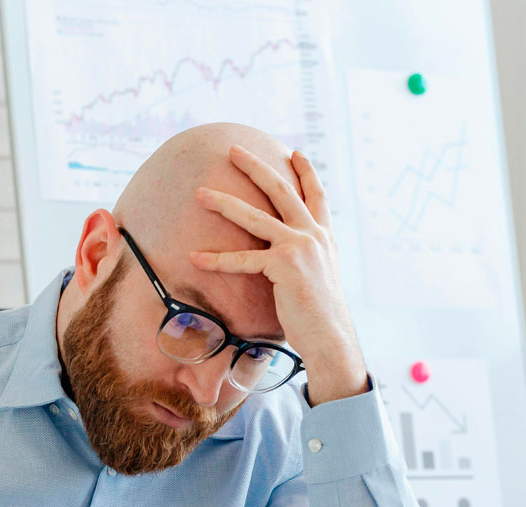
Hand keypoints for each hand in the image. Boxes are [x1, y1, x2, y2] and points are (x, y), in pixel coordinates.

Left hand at [188, 145, 367, 403]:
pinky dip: (217, 260)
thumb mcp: (318, 279)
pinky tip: (194, 258)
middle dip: (256, 167)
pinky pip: (243, 259)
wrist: (330, 337)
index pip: (317, 196)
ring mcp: (300, 247)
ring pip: (255, 217)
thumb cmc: (319, 316)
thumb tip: (289, 261)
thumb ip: (306, 261)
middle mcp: (314, 235)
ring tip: (201, 193)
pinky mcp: (284, 265)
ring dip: (224, 203)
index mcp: (325, 238)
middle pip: (281, 190)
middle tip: (233, 150)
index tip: (294, 152)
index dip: (306, 172)